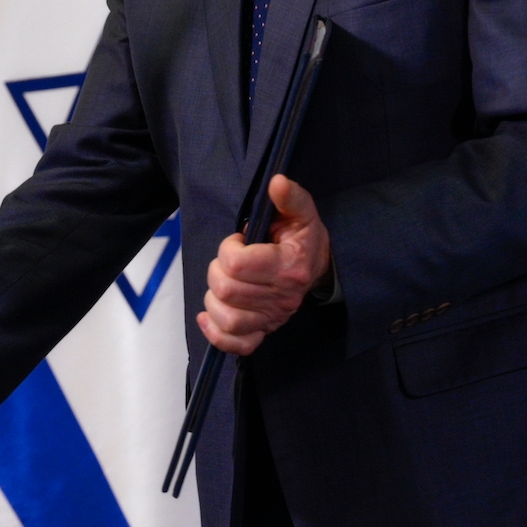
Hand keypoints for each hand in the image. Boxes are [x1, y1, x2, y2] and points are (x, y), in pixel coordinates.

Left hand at [197, 174, 331, 354]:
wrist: (319, 266)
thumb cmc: (303, 237)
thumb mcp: (301, 212)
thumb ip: (290, 197)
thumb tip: (276, 182)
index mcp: (289, 266)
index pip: (237, 265)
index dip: (228, 249)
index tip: (238, 241)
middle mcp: (282, 297)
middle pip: (226, 290)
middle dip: (217, 270)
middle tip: (228, 261)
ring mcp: (273, 318)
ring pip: (228, 319)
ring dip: (213, 300)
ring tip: (222, 283)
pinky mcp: (265, 330)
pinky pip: (237, 344)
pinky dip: (216, 335)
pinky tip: (207, 317)